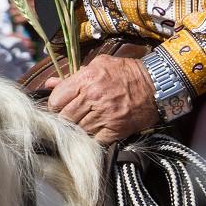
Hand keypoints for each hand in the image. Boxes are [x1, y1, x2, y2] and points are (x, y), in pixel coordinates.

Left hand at [44, 54, 158, 145]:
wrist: (155, 86)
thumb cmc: (126, 73)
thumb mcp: (99, 65)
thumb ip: (73, 76)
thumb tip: (50, 83)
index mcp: (86, 79)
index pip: (56, 99)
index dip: (56, 105)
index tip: (60, 106)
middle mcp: (93, 98)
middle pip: (65, 118)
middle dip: (66, 118)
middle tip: (72, 116)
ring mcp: (104, 116)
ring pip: (78, 130)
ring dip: (79, 129)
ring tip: (87, 121)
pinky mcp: (114, 130)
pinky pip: (94, 140)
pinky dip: (93, 137)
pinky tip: (97, 130)